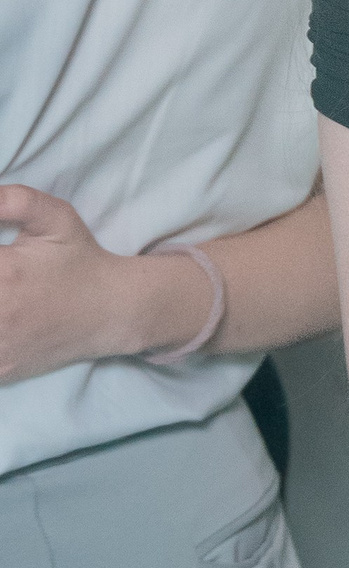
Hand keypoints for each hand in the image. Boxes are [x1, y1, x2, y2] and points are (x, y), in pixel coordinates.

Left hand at [0, 187, 207, 381]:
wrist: (118, 310)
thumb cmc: (84, 260)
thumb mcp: (53, 217)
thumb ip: (13, 199)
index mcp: (4, 272)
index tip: (1, 262)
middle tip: (5, 279)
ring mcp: (0, 347)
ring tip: (11, 303)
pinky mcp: (2, 368)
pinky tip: (11, 326)